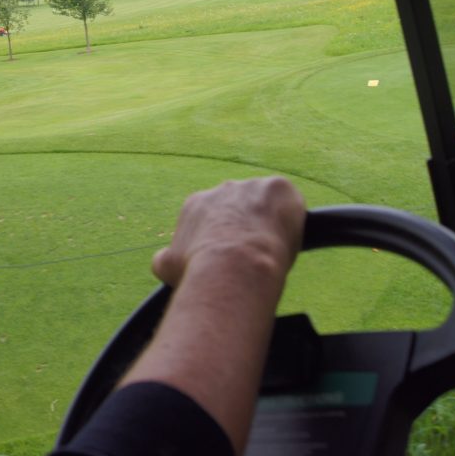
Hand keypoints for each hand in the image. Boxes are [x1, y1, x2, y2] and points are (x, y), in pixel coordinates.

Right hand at [153, 177, 305, 287]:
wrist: (233, 264)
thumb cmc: (199, 268)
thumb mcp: (168, 266)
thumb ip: (164, 258)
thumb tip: (161, 260)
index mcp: (196, 204)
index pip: (214, 218)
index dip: (224, 238)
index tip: (231, 257)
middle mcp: (222, 190)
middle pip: (241, 208)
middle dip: (247, 229)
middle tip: (254, 256)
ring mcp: (252, 187)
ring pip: (266, 205)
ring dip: (270, 224)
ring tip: (273, 251)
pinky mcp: (279, 188)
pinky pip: (290, 202)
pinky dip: (293, 219)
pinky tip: (288, 239)